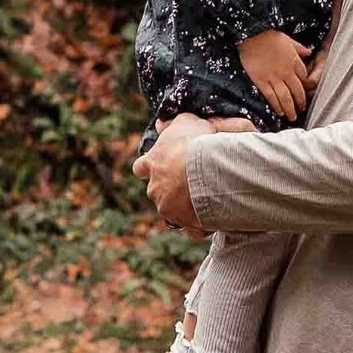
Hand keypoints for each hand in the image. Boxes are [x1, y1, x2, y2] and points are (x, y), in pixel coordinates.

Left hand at [139, 113, 252, 231]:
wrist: (209, 169)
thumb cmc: (196, 142)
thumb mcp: (185, 122)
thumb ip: (173, 124)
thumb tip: (161, 125)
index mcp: (151, 164)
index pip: (141, 168)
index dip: (151, 168)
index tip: (162, 166)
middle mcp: (155, 189)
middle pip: (157, 191)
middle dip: (170, 189)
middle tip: (191, 181)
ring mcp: (168, 208)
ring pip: (173, 211)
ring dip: (185, 206)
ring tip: (207, 199)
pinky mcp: (184, 223)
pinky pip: (191, 230)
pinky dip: (199, 226)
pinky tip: (211, 221)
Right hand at [238, 28, 312, 121]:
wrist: (250, 35)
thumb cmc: (268, 36)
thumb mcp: (287, 39)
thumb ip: (299, 48)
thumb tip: (309, 52)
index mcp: (294, 61)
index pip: (304, 78)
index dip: (306, 88)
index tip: (306, 93)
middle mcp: (286, 72)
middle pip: (297, 91)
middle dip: (300, 102)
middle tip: (301, 110)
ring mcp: (273, 77)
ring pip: (285, 97)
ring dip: (290, 108)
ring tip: (292, 117)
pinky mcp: (261, 81)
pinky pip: (270, 96)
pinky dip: (276, 105)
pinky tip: (279, 112)